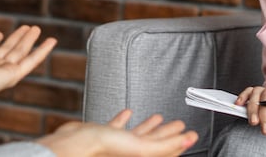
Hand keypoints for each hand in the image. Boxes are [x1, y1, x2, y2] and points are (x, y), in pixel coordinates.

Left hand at [0, 25, 55, 108]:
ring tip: (36, 28)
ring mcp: (1, 74)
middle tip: (25, 27)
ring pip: (19, 54)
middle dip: (15, 39)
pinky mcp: (12, 77)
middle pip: (5, 51)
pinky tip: (51, 41)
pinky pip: (31, 62)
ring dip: (28, 40)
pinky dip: (42, 51)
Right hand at [38, 109, 197, 156]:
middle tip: (180, 123)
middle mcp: (130, 153)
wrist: (74, 144)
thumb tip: (189, 140)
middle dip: (168, 133)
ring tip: (159, 117)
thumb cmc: (105, 149)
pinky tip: (128, 112)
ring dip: (150, 126)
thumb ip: (166, 145)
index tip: (191, 133)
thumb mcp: (142, 149)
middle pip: (155, 142)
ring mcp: (116, 145)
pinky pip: (116, 127)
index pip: (166, 151)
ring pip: (137, 134)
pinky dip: (123, 119)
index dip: (180, 142)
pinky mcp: (101, 136)